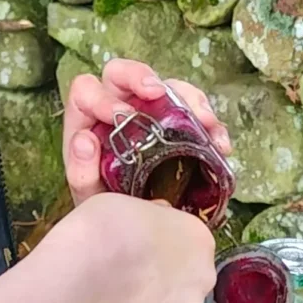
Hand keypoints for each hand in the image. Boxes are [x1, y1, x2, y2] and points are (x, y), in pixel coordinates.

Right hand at [41, 191, 217, 302]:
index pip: (190, 247)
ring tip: (124, 299)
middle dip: (167, 282)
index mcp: (200, 238)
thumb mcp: (137, 205)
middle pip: (188, 282)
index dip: (165, 251)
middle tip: (134, 279)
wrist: (90, 264)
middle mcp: (205, 276)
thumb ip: (155, 221)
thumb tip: (156, 226)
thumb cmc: (107, 224)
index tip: (143, 253)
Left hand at [63, 60, 231, 207]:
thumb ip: (81, 172)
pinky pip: (196, 113)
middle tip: (157, 92)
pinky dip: (211, 126)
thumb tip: (85, 140)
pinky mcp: (180, 126)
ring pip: (168, 87)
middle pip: (123, 73)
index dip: (101, 96)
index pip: (87, 90)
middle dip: (141, 76)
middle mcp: (118, 107)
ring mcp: (151, 113)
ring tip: (206, 122)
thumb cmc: (109, 209)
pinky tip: (221, 145)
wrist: (139, 229)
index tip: (120, 115)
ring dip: (189, 99)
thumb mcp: (91, 198)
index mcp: (89, 120)